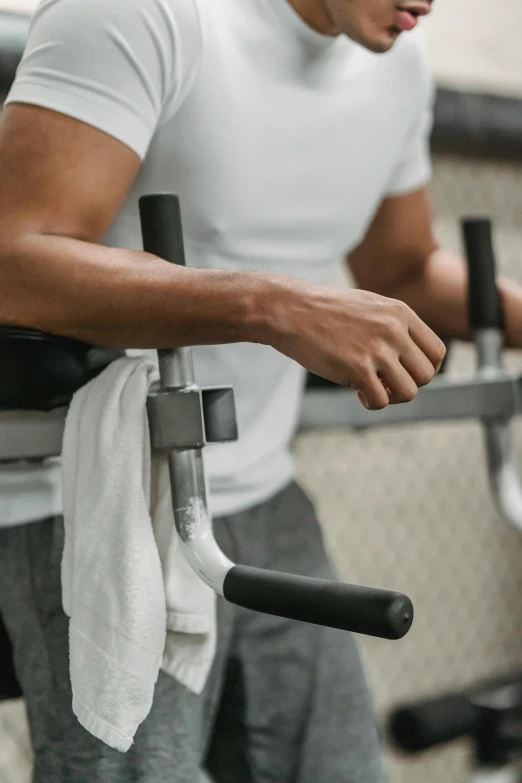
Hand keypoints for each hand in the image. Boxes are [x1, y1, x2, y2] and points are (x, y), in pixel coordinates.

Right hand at [274, 284, 445, 410]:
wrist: (290, 310)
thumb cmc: (324, 311)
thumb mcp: (368, 306)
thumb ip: (393, 326)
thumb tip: (408, 359)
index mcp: (400, 313)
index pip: (436, 352)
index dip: (423, 369)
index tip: (403, 373)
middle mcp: (394, 330)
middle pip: (427, 375)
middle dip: (408, 385)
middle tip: (386, 383)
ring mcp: (377, 350)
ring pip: (409, 392)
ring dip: (392, 397)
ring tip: (372, 389)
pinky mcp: (358, 368)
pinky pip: (381, 401)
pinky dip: (371, 403)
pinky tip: (357, 393)